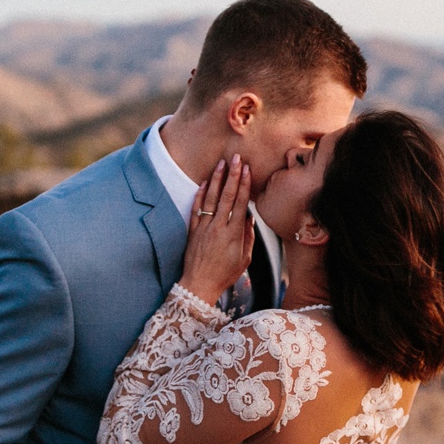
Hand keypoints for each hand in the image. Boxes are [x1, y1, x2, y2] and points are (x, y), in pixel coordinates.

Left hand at [180, 156, 254, 305]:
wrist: (199, 285)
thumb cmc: (225, 275)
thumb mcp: (244, 259)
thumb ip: (248, 237)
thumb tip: (249, 218)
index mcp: (234, 234)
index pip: (241, 204)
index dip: (244, 185)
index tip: (248, 170)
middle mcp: (218, 228)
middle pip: (227, 196)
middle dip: (233, 175)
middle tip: (237, 158)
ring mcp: (204, 228)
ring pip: (211, 199)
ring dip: (217, 180)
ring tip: (222, 164)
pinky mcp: (193, 231)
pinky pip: (197, 209)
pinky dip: (201, 194)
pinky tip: (205, 182)